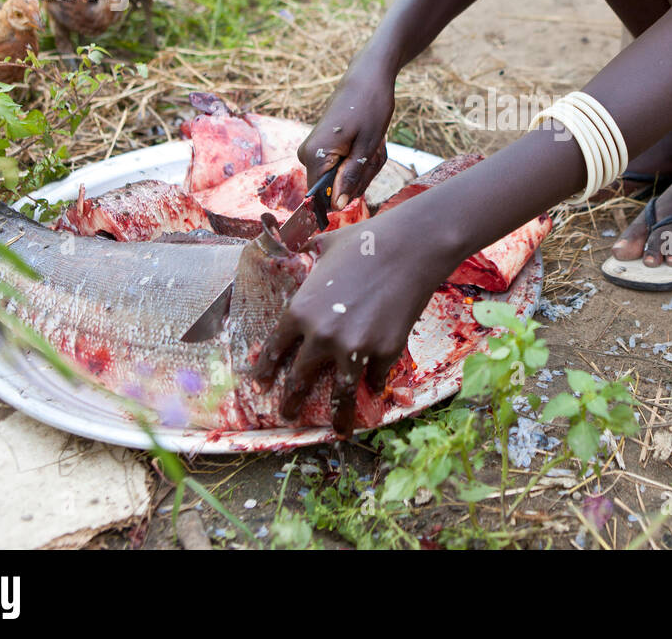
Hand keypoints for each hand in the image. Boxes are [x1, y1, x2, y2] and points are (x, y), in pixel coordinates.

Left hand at [250, 209, 458, 435]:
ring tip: (337, 429)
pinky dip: (375, 383)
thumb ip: (307, 257)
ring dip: (337, 415)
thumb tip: (298, 250)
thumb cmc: (364, 241)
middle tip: (287, 414)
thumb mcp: (322, 247)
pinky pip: (375, 376)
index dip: (266, 370)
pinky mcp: (384, 351)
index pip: (275, 350)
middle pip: (300, 379)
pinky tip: (375, 389)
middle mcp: (321, 335)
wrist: (410, 247)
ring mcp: (354, 347)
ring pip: (340, 393)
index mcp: (299, 311)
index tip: (261, 385)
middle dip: (291, 401)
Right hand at [298, 60, 395, 207]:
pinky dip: (360, 158)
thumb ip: (350, 178)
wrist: (367, 77)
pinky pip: (342, 166)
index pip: (321, 198)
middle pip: (335, 188)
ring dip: (364, 166)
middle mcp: (307, 155)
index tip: (364, 171)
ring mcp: (313, 150)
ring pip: (341, 177)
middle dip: (361, 176)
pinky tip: (368, 141)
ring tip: (372, 142)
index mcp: (314, 156)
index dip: (346, 194)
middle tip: (374, 151)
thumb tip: (337, 206)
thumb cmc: (370, 107)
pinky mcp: (321, 147)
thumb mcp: (367, 147)